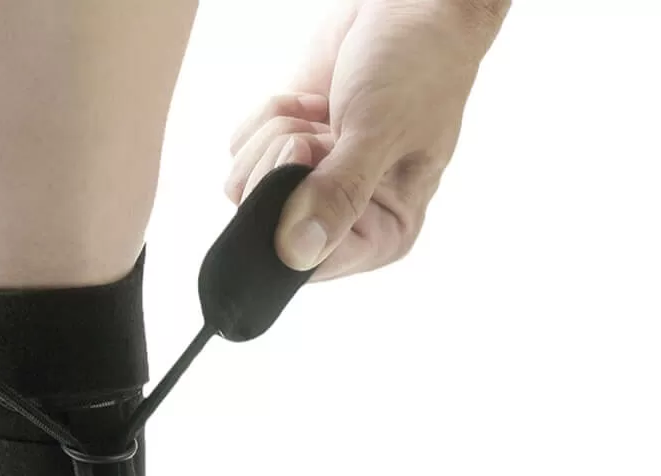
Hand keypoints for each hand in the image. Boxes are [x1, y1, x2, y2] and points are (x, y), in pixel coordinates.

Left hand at [226, 0, 507, 280]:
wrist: (412, 5)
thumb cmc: (419, 67)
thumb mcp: (378, 131)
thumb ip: (337, 194)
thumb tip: (295, 253)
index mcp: (383, 233)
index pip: (310, 265)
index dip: (288, 220)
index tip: (305, 162)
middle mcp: (343, 222)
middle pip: (265, 229)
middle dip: (283, 168)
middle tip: (321, 132)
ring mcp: (310, 188)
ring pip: (247, 189)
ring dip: (275, 137)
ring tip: (323, 114)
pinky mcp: (284, 154)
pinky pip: (242, 155)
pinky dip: (267, 117)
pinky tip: (310, 101)